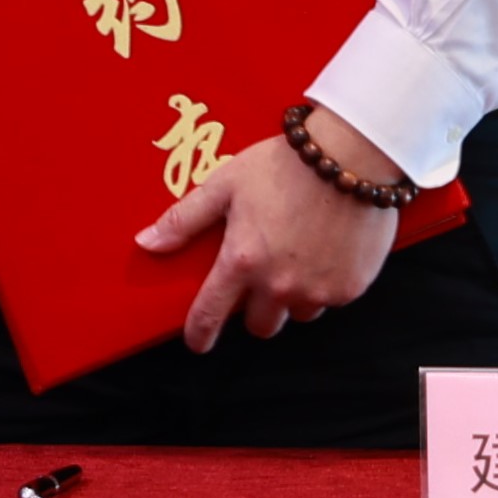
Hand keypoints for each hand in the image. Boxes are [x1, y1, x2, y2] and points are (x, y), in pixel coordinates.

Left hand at [136, 106, 403, 349]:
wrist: (351, 156)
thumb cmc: (284, 166)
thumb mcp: (225, 184)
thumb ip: (185, 219)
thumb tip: (146, 243)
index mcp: (242, 260)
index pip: (210, 314)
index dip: (199, 333)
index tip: (197, 341)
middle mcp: (279, 284)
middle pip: (260, 326)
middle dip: (255, 308)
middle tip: (260, 276)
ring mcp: (317, 290)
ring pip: (297, 314)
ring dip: (292, 297)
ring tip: (297, 256)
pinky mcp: (350, 288)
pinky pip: (330, 300)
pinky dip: (324, 283)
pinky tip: (324, 249)